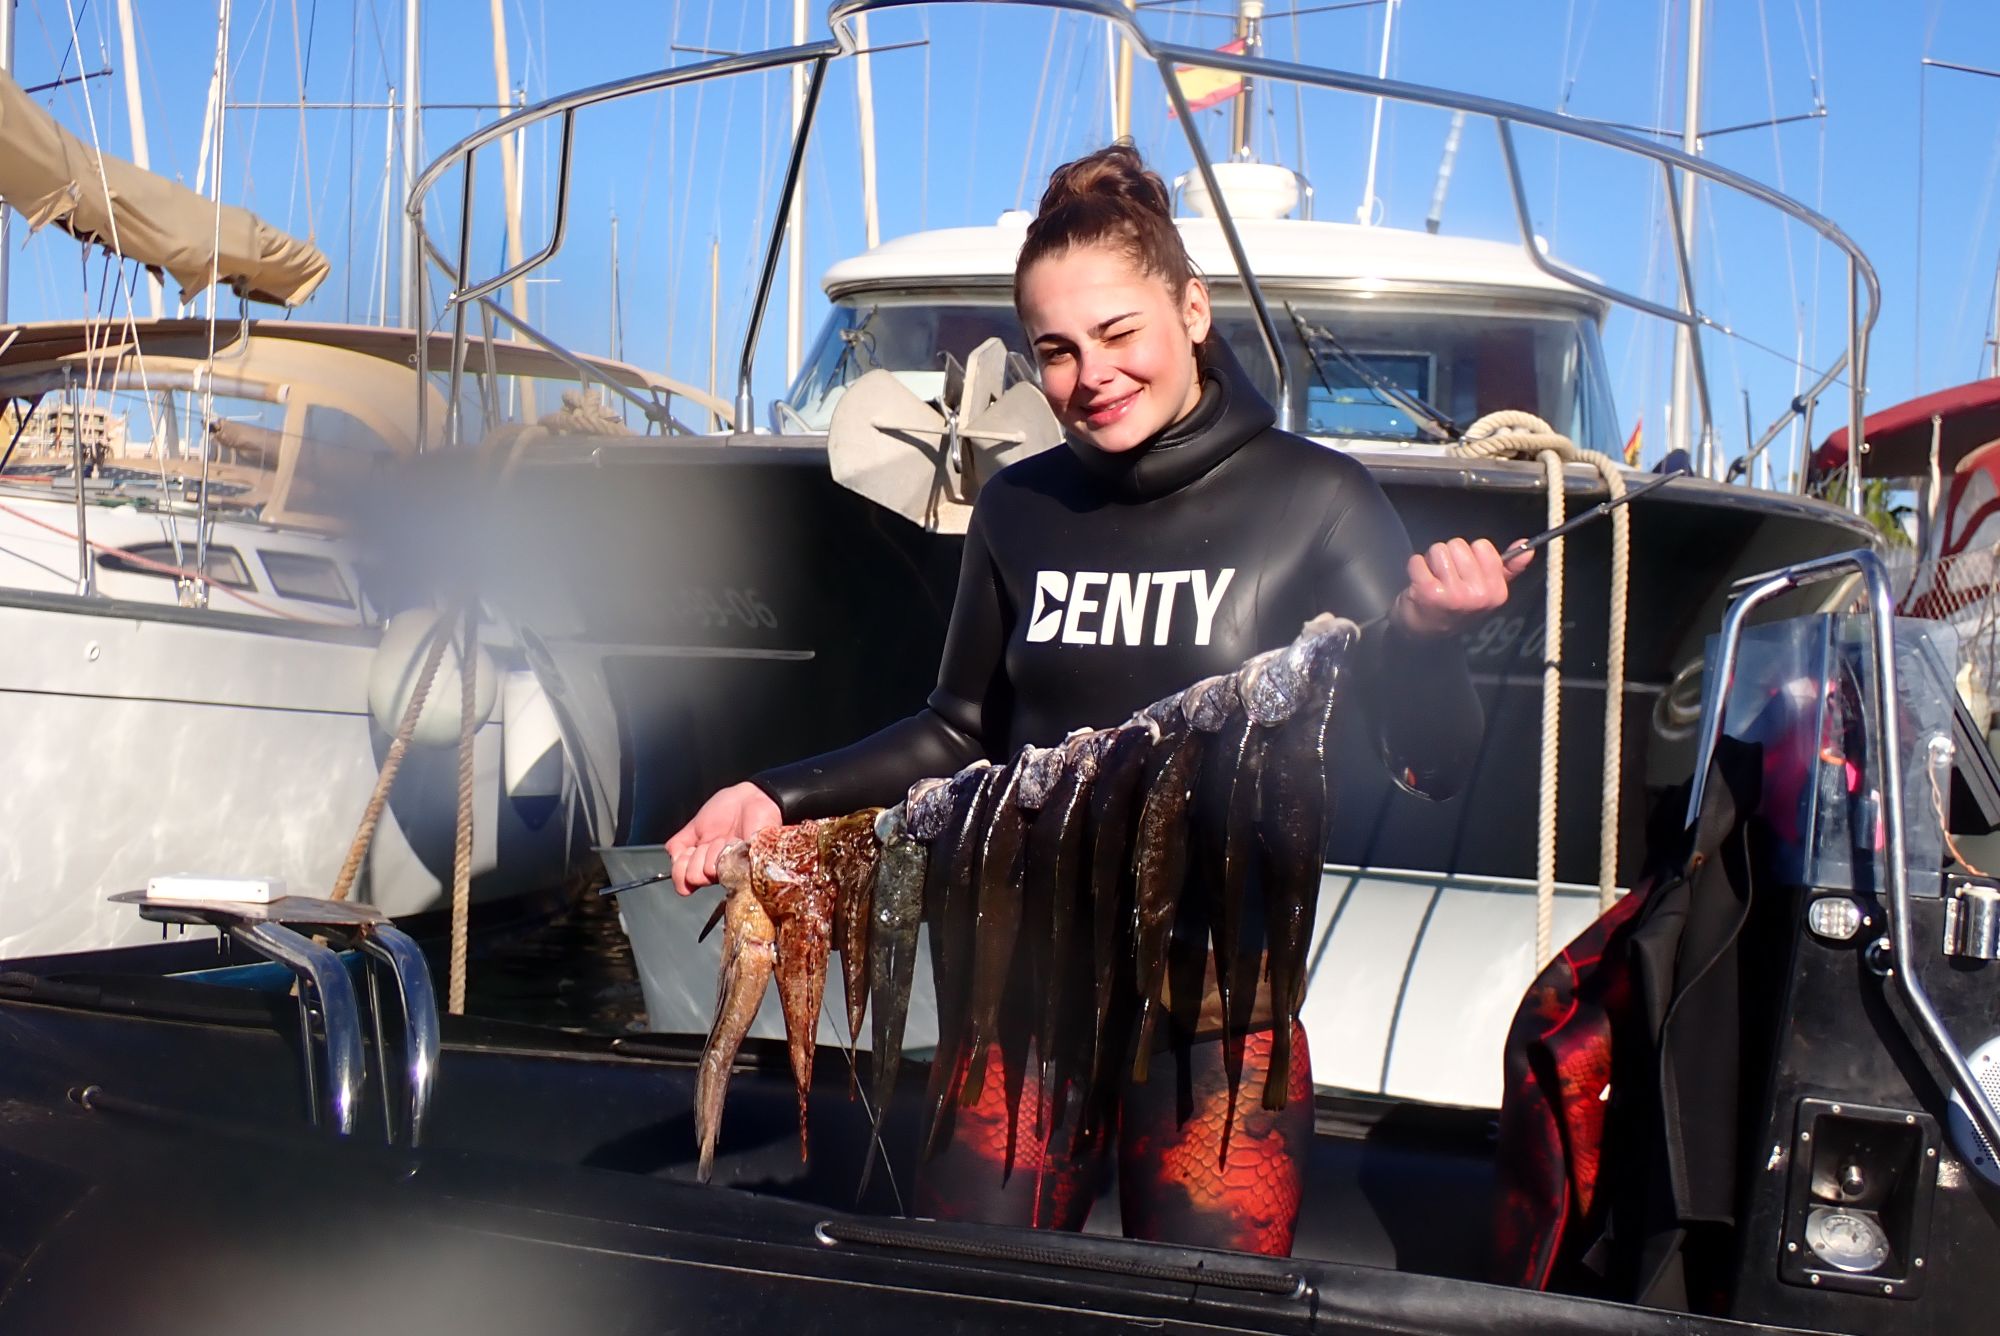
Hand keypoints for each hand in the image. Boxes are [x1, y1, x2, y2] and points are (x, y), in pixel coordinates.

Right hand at [665, 782, 781, 895]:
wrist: (750, 798)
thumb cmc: (725, 810)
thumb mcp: (695, 826)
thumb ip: (678, 844)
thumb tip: (673, 859)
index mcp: (703, 864)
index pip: (683, 882)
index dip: (680, 867)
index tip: (689, 850)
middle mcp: (717, 872)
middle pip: (693, 877)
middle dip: (697, 855)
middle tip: (712, 840)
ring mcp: (732, 871)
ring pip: (707, 871)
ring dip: (712, 850)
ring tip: (725, 839)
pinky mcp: (748, 867)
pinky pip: (725, 865)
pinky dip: (724, 849)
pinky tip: (734, 841)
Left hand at [1393, 537, 1532, 636]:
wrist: (1426, 633)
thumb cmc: (1456, 606)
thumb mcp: (1487, 590)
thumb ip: (1508, 568)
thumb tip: (1527, 548)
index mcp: (1497, 592)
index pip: (1483, 546)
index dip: (1470, 555)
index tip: (1465, 572)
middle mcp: (1479, 595)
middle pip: (1458, 545)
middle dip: (1449, 556)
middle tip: (1445, 577)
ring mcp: (1454, 594)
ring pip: (1438, 550)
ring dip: (1431, 562)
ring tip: (1433, 580)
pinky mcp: (1429, 593)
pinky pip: (1418, 561)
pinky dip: (1415, 567)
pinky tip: (1419, 583)